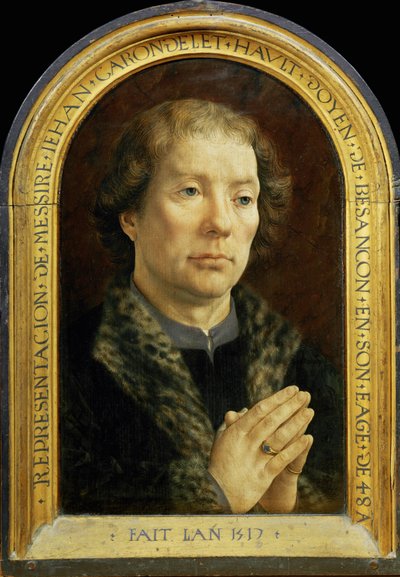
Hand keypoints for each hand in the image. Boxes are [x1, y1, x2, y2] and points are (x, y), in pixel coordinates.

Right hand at [208, 386, 313, 512]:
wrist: (217, 495)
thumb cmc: (220, 465)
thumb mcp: (222, 441)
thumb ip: (233, 424)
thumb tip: (244, 410)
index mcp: (235, 432)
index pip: (260, 410)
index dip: (277, 399)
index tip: (292, 390)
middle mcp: (245, 443)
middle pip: (271, 420)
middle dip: (290, 406)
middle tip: (304, 395)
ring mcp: (254, 459)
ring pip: (278, 437)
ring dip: (296, 423)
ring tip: (310, 411)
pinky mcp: (262, 476)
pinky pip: (281, 459)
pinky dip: (295, 448)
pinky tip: (308, 439)